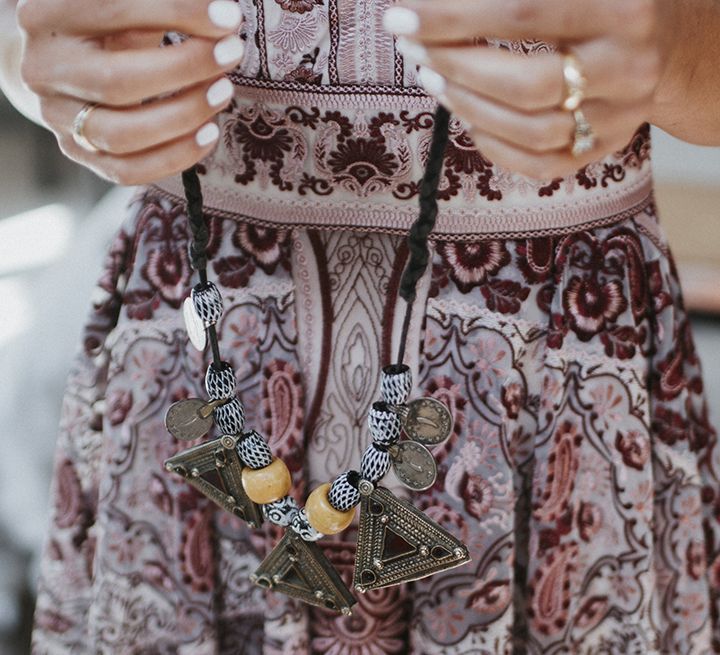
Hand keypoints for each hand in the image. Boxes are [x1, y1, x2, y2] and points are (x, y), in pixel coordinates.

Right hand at [16, 0, 245, 184]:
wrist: (63, 57)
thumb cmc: (108, 20)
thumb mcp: (125, 2)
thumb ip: (166, 3)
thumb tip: (222, 15)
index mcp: (47, 14)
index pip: (111, 10)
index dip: (175, 12)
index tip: (228, 18)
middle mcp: (43, 69)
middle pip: (118, 81)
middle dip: (186, 69)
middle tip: (231, 53)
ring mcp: (57, 117)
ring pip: (123, 134)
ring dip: (185, 115)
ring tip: (223, 91)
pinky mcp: (78, 152)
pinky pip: (128, 170)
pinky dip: (177, 156)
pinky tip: (210, 132)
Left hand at [382, 0, 664, 179]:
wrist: (669, 42)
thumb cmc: (604, 3)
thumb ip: (513, 0)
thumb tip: (434, 5)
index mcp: (624, 6)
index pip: (522, 11)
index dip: (452, 17)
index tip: (402, 16)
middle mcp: (628, 67)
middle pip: (526, 83)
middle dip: (455, 66)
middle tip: (413, 48)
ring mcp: (619, 117)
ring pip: (530, 130)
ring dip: (467, 105)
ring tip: (431, 76)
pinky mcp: (605, 149)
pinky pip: (539, 165)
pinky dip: (492, 145)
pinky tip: (467, 117)